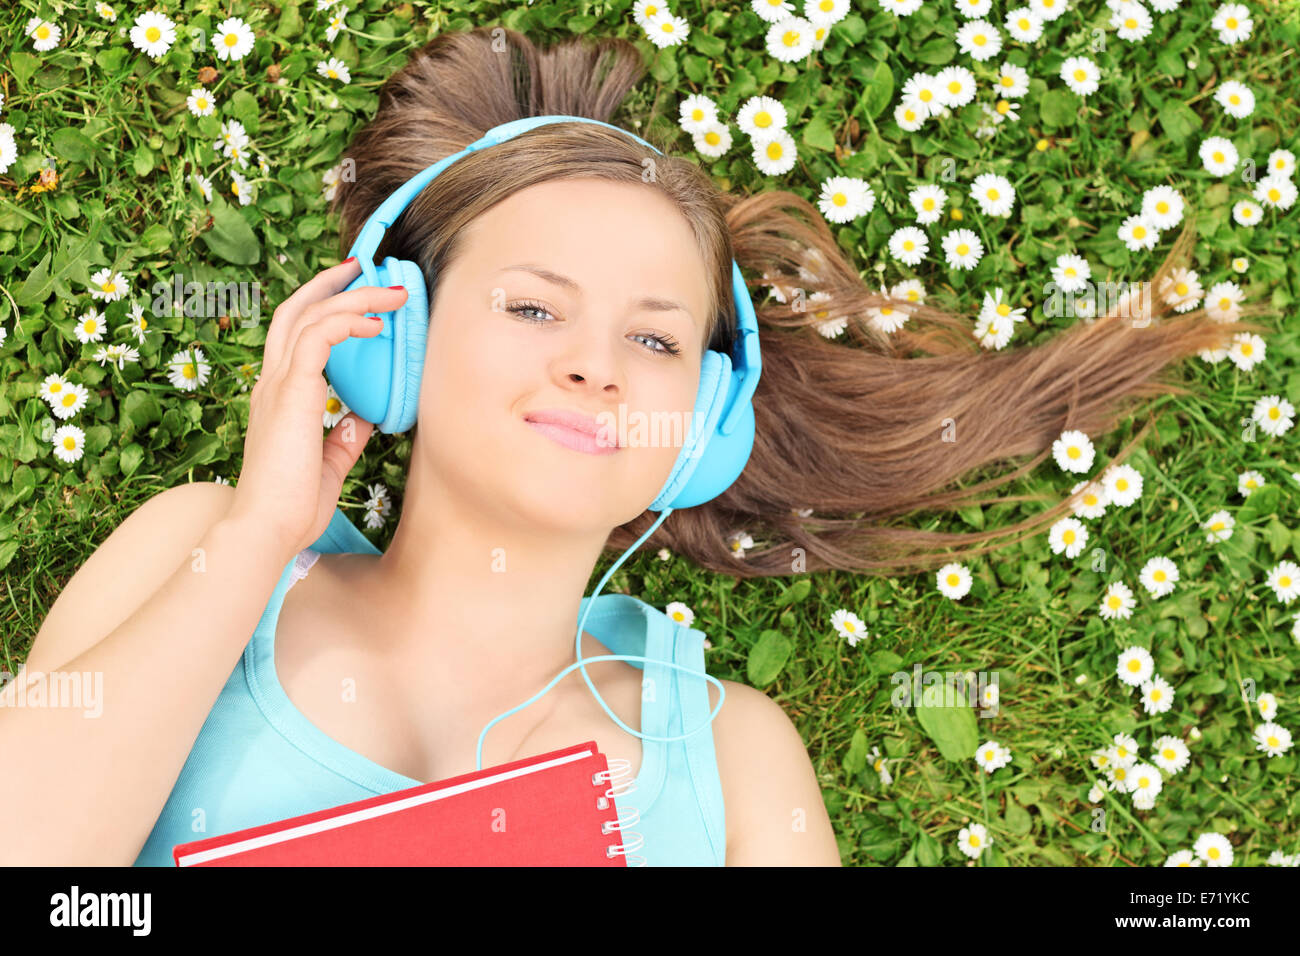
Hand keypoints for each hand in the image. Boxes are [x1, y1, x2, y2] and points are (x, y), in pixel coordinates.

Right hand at [227, 257, 407, 558]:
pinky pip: (318, 337)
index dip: (322, 308)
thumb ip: (344, 437)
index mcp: (279, 398)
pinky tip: (377, 323)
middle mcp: (272, 383)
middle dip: (331, 283)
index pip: (295, 336)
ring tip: (393, 292)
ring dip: (354, 297)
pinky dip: (348, 321)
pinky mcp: (291, 392)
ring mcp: (277, 384)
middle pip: (296, 310)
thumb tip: (363, 417)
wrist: (268, 529)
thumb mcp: (329, 464)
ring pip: (310, 315)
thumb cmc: (292, 506)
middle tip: (365, 266)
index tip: (354, 293)